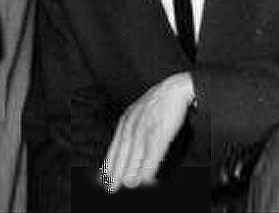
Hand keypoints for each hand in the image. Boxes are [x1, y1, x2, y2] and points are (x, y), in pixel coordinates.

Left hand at [101, 72, 195, 191]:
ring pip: (135, 153)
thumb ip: (131, 132)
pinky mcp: (160, 130)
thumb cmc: (157, 104)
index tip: (103, 179)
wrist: (175, 89)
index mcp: (126, 120)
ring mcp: (146, 126)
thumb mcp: (139, 114)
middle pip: (122, 152)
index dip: (110, 163)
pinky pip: (152, 151)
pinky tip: (146, 177)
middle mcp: (133, 123)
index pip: (115, 146)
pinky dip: (149, 165)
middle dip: (117, 171)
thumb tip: (128, 153)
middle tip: (111, 188)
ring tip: (126, 186)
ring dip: (130, 171)